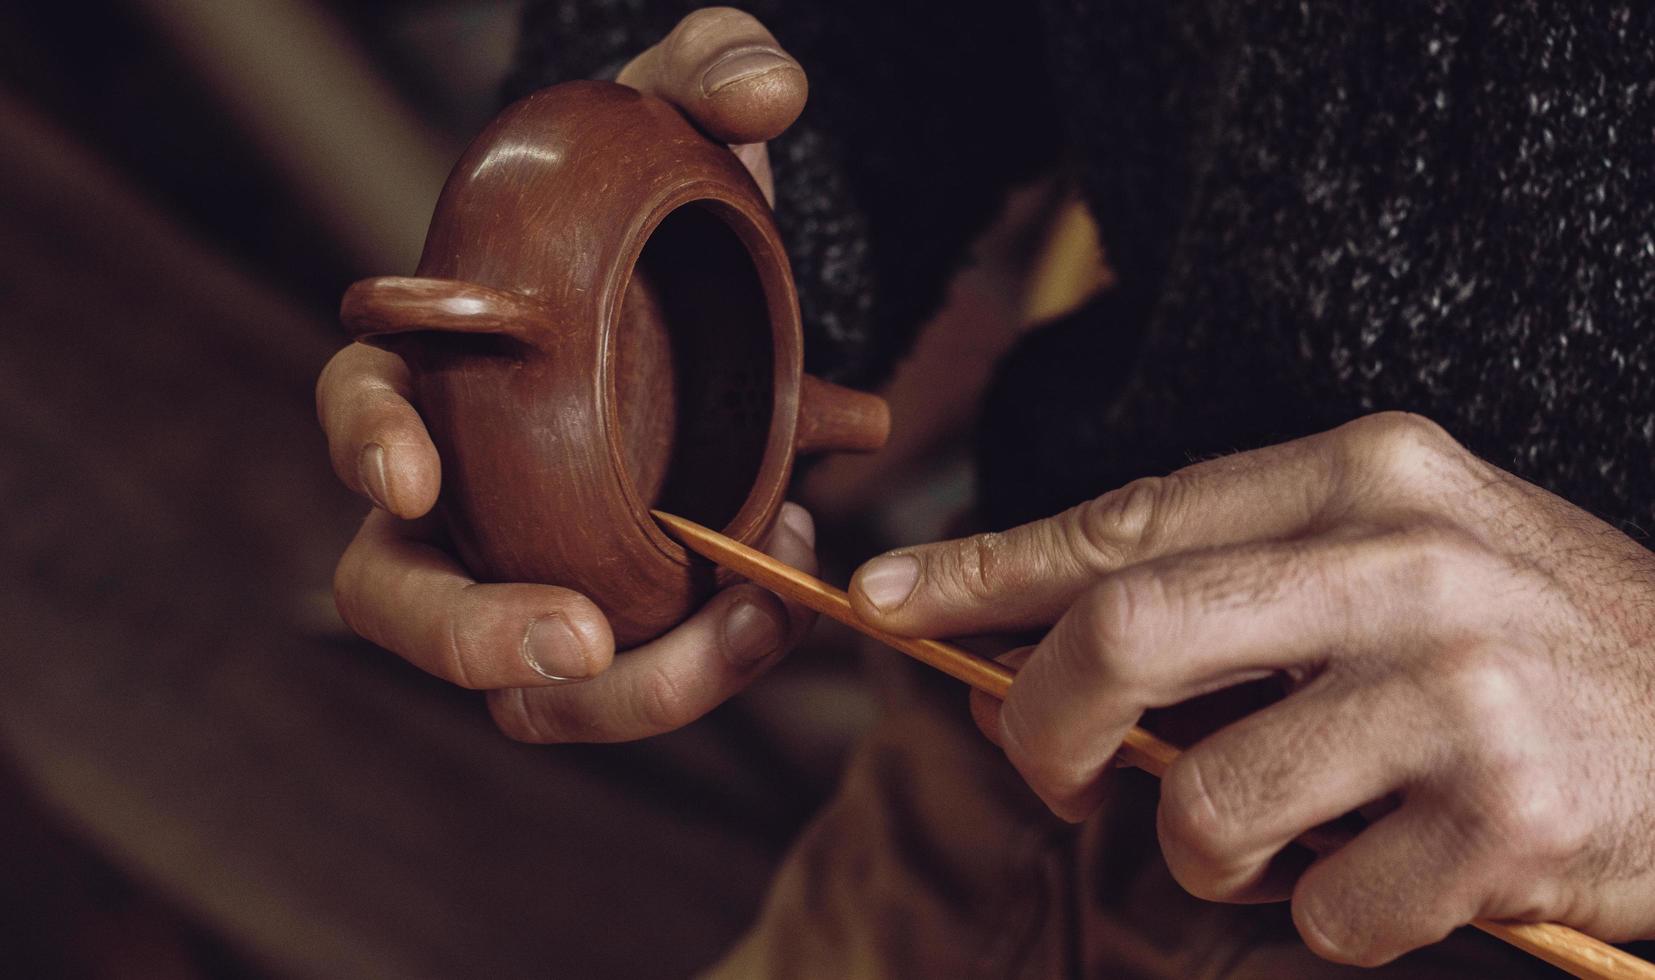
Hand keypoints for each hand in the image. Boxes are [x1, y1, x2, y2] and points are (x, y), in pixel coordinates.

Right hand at [316, 9, 811, 740]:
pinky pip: (643, 672)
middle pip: (398, 597)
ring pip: (526, 682)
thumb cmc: (657, 212)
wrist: (720, 297)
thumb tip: (769, 90)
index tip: (415, 480)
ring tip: (759, 613)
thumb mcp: (681, 121)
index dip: (367, 447)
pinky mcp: (623, 607)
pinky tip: (791, 585)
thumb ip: (707, 75)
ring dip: (640, 685)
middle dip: (472, 639)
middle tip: (582, 648)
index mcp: (439, 368)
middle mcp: (461, 487)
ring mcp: (536, 561)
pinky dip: (716, 655)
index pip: (357, 408)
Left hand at [848, 412, 1654, 964]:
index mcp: (1365, 472)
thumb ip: (1247, 575)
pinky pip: (1325, 909)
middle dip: (1045, 726)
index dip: (985, 567)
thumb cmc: (1545, 637)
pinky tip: (1398, 876)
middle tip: (1056, 777)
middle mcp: (1406, 563)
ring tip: (1279, 839)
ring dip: (1209, 853)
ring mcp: (1460, 692)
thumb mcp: (1404, 550)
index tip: (882, 599)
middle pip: (1126, 636)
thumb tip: (1065, 631)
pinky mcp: (1510, 823)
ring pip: (1208, 805)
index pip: (1125, 515)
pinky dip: (1329, 915)